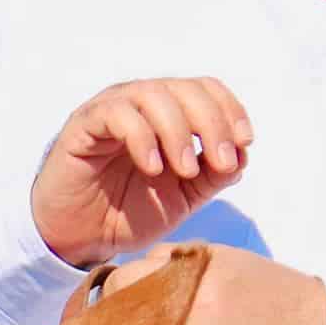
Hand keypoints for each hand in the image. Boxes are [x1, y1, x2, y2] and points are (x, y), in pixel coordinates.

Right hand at [32, 78, 254, 266]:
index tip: (244, 142)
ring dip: (178, 131)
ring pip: (153, 94)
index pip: (205, 89)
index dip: (230, 109)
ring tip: (184, 170)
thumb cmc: (129, 212)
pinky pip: (117, 114)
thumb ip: (214, 175)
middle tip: (220, 162)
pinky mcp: (84, 125)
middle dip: (212, 123)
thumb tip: (242, 154)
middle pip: (185, 88)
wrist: (81, 237)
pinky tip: (152, 168)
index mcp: (167, 113)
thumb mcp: (184, 197)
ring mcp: (111, 110)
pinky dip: (142, 138)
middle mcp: (140, 103)